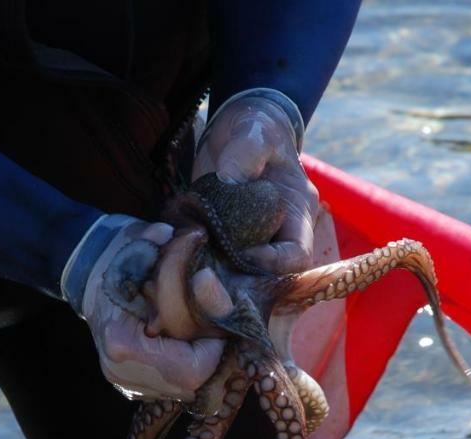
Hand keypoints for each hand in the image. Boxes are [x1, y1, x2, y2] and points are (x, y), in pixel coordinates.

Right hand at [61, 216, 225, 401]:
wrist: (88, 270)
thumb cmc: (121, 256)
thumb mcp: (147, 247)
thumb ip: (172, 257)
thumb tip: (198, 270)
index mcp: (122, 342)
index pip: (191, 370)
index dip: (213, 348)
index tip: (214, 323)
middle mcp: (119, 371)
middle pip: (188, 385)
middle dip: (208, 358)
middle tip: (211, 329)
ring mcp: (123, 382)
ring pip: (181, 389)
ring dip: (197, 365)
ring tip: (197, 335)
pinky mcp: (129, 384)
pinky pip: (170, 386)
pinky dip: (183, 368)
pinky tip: (181, 343)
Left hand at [192, 90, 319, 274]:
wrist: (239, 127)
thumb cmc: (257, 127)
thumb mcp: (255, 132)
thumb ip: (246, 152)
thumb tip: (229, 180)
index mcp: (296, 214)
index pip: (296, 257)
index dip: (272, 263)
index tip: (240, 251)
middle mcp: (277, 234)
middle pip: (266, 276)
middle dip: (237, 278)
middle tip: (204, 269)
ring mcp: (251, 239)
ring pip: (238, 275)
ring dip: (212, 273)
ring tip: (185, 260)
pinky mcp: (225, 239)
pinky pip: (215, 260)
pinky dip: (195, 259)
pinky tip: (173, 249)